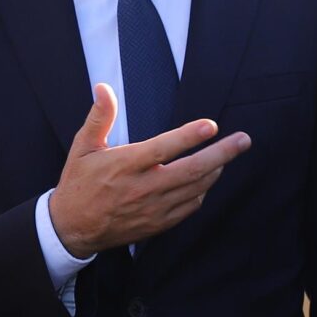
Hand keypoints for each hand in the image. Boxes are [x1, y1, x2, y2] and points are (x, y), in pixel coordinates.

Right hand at [47, 84, 249, 258]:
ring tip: (228, 155)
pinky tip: (206, 179)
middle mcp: (142, 188)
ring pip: (195, 189)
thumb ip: (99, 117)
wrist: (72, 228)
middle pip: (191, 170)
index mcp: (124, 165)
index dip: (188, 137)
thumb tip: (103, 88)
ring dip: (215, 170)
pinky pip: (189, 207)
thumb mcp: (82, 147)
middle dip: (222, 154)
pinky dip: (201, 191)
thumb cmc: (78, 183)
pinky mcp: (157, 224)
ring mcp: (152, 208)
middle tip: (243, 140)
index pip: (163, 148)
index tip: (211, 126)